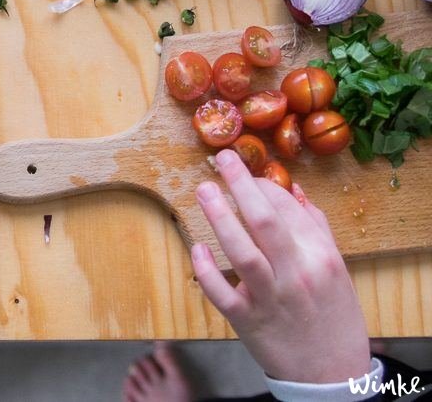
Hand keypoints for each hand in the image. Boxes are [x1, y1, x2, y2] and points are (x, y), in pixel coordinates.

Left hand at [192, 149, 370, 384]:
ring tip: (204, 190)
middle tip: (221, 159)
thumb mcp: (337, 269)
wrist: (331, 374)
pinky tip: (196, 248)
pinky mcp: (247, 321)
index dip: (264, 186)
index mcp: (321, 258)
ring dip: (219, 218)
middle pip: (265, 222)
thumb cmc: (333, 315)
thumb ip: (316, 228)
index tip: (248, 172)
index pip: (288, 209)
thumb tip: (294, 190)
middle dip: (242, 185)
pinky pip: (221, 292)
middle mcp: (296, 275)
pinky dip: (206, 269)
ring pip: (242, 252)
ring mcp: (269, 298)